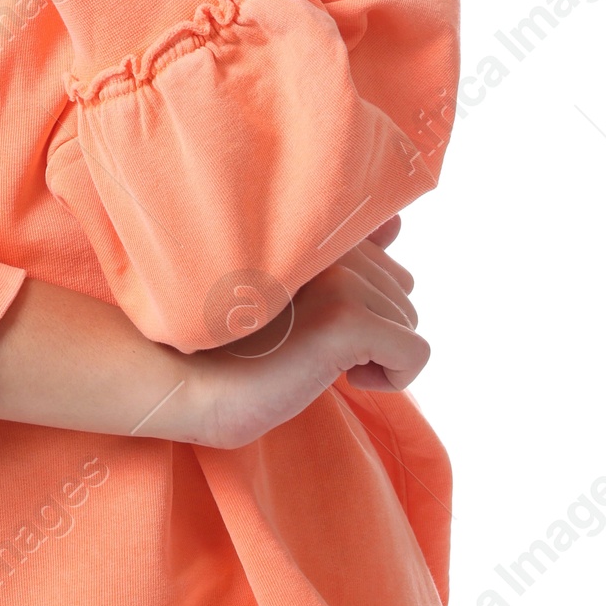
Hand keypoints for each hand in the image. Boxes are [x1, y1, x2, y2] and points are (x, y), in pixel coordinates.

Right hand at [195, 223, 427, 451]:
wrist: (192, 382)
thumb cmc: (238, 340)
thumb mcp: (295, 288)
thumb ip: (347, 256)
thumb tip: (397, 223)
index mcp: (315, 229)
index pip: (385, 257)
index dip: (362, 305)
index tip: (318, 323)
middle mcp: (330, 242)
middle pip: (402, 293)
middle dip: (373, 331)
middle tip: (316, 347)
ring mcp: (340, 278)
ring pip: (410, 324)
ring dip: (377, 355)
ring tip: (320, 360)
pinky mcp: (346, 320)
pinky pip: (414, 354)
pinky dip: (392, 379)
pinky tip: (341, 378)